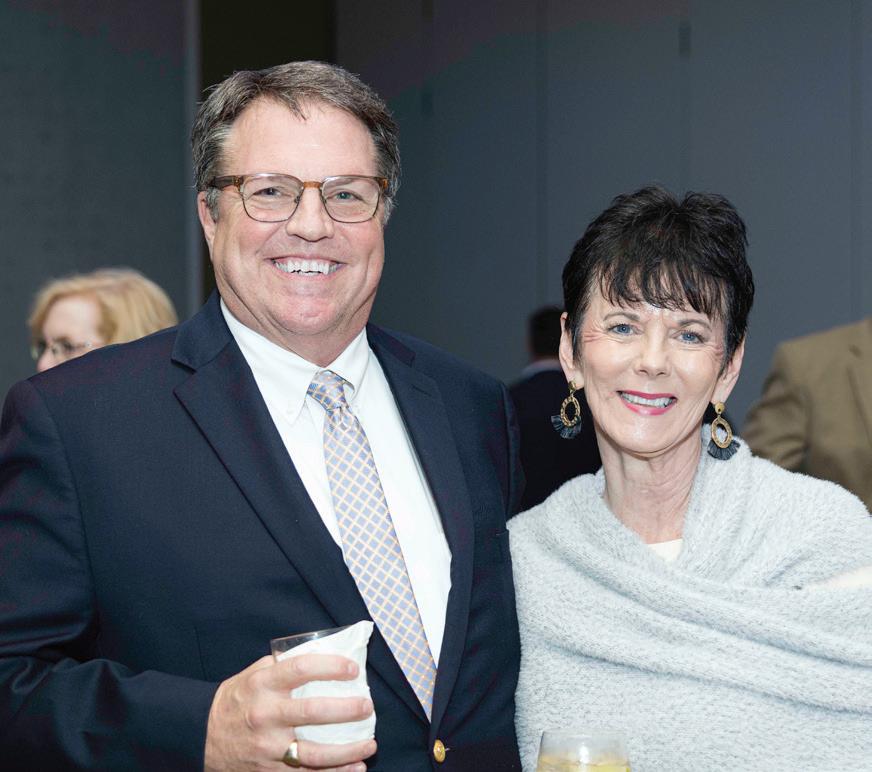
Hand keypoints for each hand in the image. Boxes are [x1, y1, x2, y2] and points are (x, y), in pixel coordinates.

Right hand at [204, 653, 376, 770]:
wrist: (202, 734)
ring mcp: (267, 747)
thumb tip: (327, 652)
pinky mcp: (269, 771)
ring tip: (370, 744)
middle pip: (312, 712)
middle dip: (346, 710)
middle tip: (367, 706)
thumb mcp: (255, 673)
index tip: (353, 669)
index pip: (301, 669)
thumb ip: (285, 665)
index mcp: (263, 684)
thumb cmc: (238, 699)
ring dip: (347, 751)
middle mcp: (265, 715)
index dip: (330, 667)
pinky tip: (355, 768)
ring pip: (313, 753)